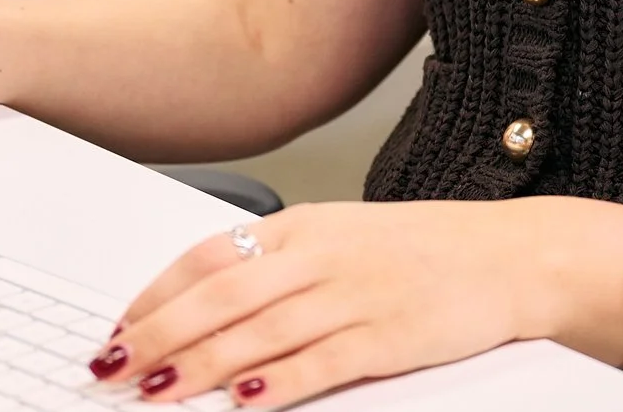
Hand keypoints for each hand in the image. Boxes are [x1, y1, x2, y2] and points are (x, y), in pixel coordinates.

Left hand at [98, 198, 622, 406]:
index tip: (117, 328)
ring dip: (201, 365)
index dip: (156, 294)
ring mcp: (355, 296)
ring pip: (260, 332)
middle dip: (158, 336)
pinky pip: (322, 362)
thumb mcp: (343, 238)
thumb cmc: (424, 251)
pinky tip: (246, 401)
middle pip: (222, 296)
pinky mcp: (389, 337)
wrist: (509, 256)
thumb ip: (280, 266)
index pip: (210, 256)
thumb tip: (207, 301)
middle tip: (114, 368)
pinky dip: (280, 382)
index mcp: (305, 227)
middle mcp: (322, 257)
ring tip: (158, 392)